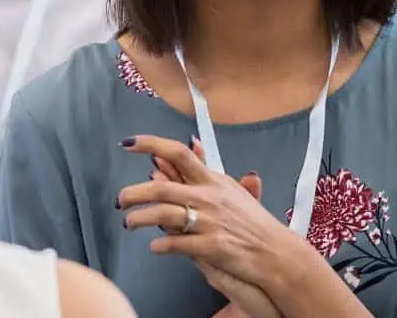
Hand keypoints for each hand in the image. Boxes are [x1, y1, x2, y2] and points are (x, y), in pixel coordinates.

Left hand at [117, 136, 310, 297]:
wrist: (275, 252)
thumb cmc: (254, 222)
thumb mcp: (232, 189)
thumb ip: (208, 169)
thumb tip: (193, 144)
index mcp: (213, 181)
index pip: (179, 153)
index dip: (151, 144)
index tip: (128, 143)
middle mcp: (210, 197)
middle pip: (162, 188)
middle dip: (134, 193)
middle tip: (120, 199)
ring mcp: (211, 222)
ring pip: (164, 215)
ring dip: (140, 219)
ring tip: (129, 223)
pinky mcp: (212, 246)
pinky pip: (177, 244)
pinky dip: (162, 245)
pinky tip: (154, 247)